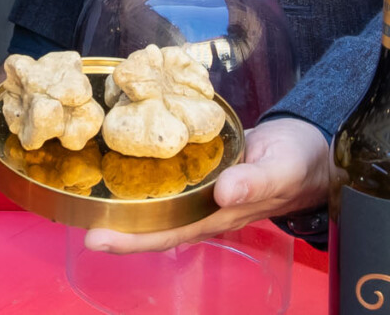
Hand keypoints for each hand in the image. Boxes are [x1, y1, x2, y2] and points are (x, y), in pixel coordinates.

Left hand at [83, 118, 330, 253]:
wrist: (311, 150)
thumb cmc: (297, 162)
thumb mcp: (280, 169)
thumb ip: (255, 182)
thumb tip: (223, 192)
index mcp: (219, 214)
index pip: (168, 234)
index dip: (132, 240)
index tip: (95, 239)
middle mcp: (204, 209)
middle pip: (154, 225)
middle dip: (117, 228)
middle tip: (78, 221)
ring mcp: (202, 192)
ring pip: (157, 206)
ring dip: (125, 205)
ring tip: (88, 198)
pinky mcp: (202, 171)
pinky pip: (168, 182)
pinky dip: (144, 179)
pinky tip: (120, 168)